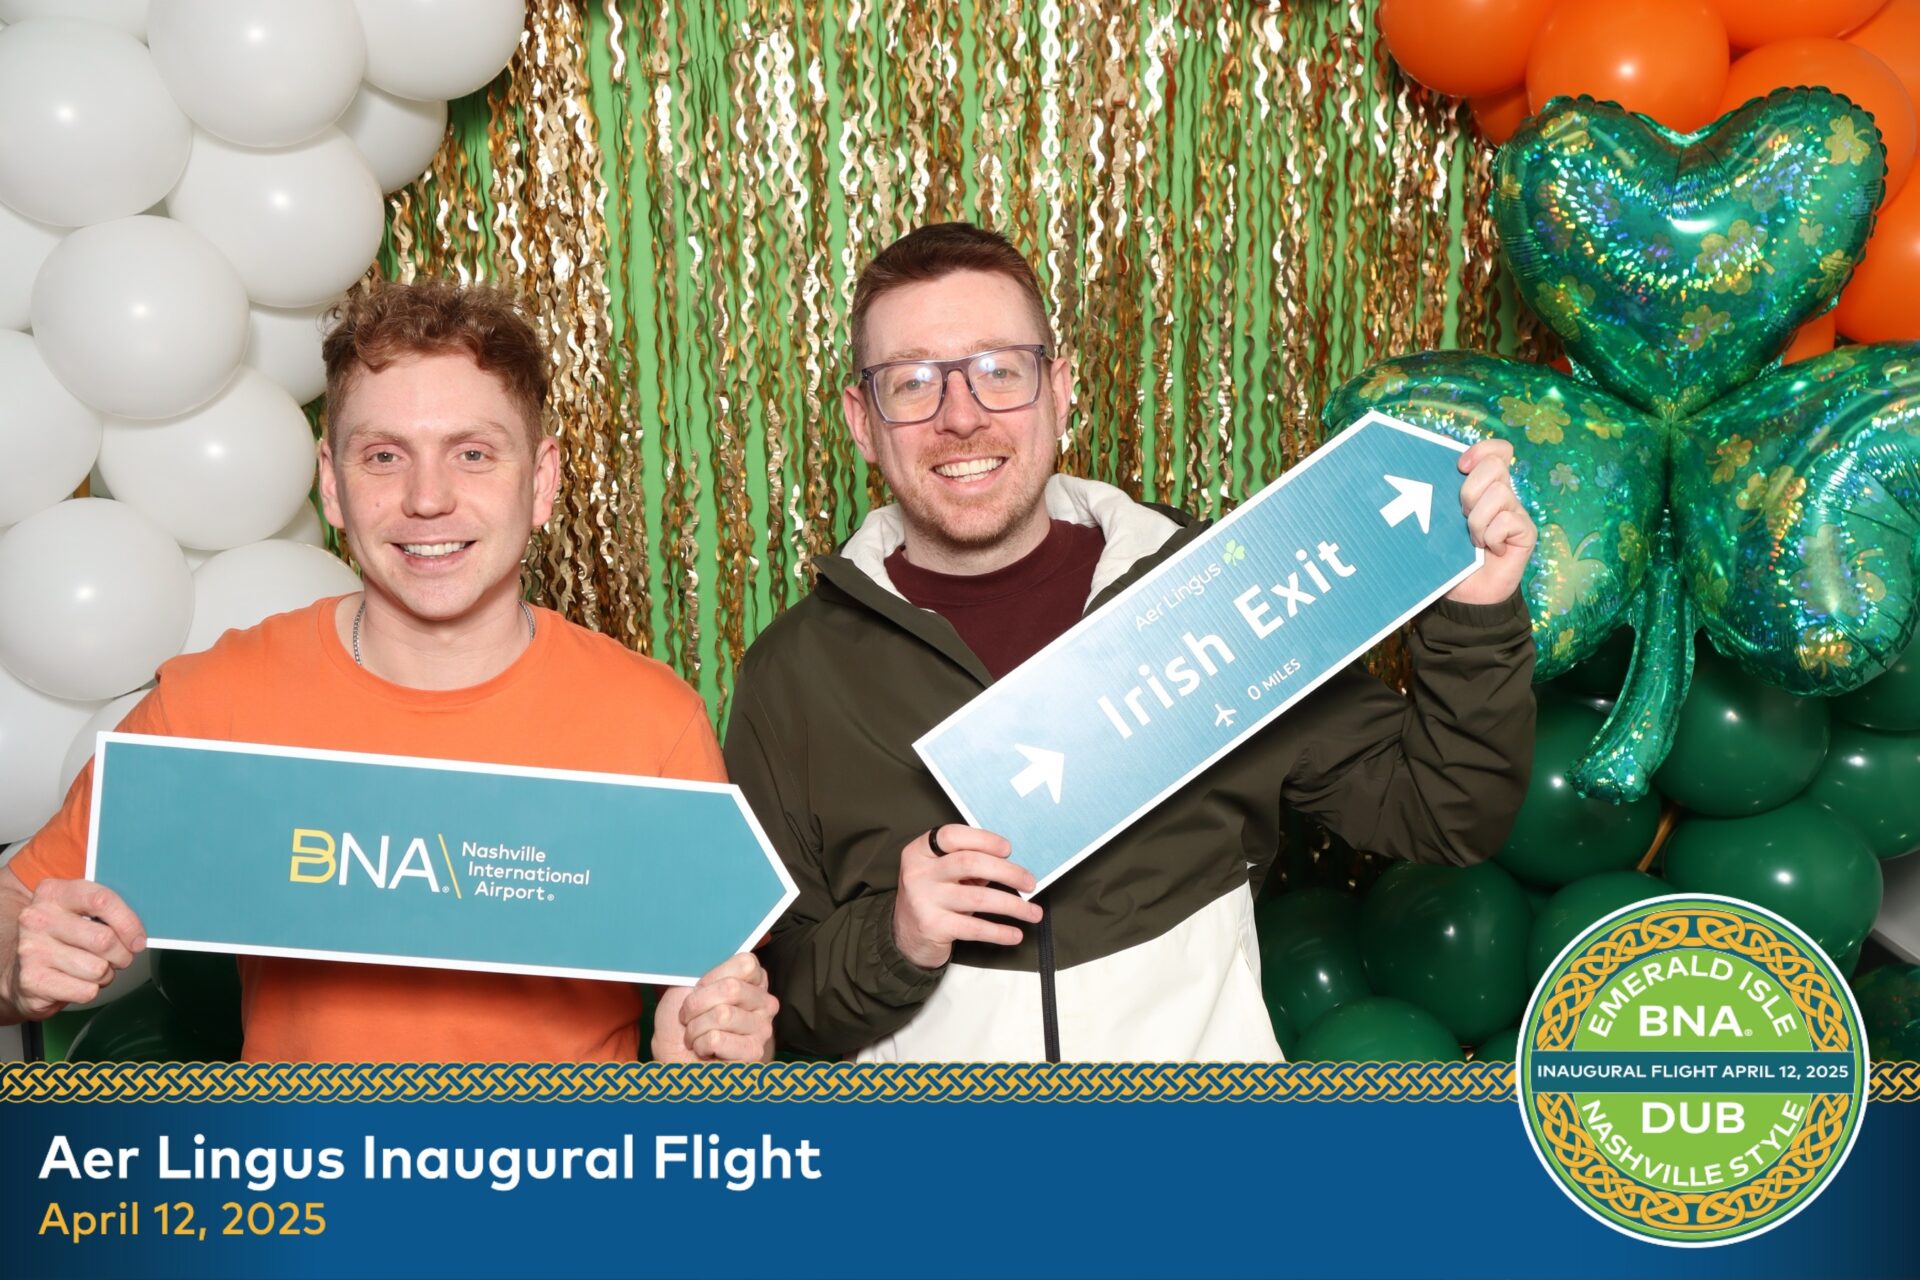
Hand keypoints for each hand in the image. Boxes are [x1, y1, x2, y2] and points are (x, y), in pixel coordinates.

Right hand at [3, 876, 145, 1020]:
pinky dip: (90, 990)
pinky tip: (76, 981)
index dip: (128, 922)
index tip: (138, 939)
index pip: (101, 900)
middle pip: (104, 940)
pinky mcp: (32, 980)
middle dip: (121, 955)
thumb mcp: (80, 912)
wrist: (21, 969)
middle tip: (118, 957)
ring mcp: (32, 949)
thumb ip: (108, 911)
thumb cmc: (62, 938)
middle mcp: (38, 918)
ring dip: (105, 974)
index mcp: (54, 893)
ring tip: (92, 969)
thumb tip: (140, 930)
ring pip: (98, 969)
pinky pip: (85, 990)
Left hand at [650, 953, 777, 1061]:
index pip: (745, 963)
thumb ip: (706, 965)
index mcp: (753, 981)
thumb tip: (710, 943)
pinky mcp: (754, 1053)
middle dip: (697, 1004)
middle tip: (690, 1017)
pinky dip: (700, 1045)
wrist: (672, 1058)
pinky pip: (717, 1038)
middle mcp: (764, 1003)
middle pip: (731, 988)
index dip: (710, 978)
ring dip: (696, 1028)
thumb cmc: (680, 1023)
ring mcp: (763, 1028)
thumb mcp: (687, 984)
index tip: (698, 990)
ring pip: (722, 1015)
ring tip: (697, 1036)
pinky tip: (705, 1051)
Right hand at [892, 825, 1042, 969]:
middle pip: (970, 863)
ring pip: (978, 897)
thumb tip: (1013, 864)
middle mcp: (919, 873)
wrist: (905, 935)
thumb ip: (969, 862)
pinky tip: (1015, 934)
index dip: (984, 839)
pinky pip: (974, 928)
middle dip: (1007, 872)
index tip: (1008, 849)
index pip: (952, 835)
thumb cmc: (934, 896)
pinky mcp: (933, 927)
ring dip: (1012, 905)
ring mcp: (924, 900)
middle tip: (1030, 882)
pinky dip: (999, 931)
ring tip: (1033, 912)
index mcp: (920, 851)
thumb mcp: (943, 873)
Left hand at [1445, 438, 1536, 606]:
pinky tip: (1489, 550)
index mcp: (1483, 486)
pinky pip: (1508, 521)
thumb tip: (1427, 461)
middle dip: (1470, 490)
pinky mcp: (1526, 532)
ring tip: (1473, 539)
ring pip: (1500, 493)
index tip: (1459, 466)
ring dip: (1478, 520)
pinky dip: (1492, 537)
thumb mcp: (1439, 520)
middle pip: (1494, 466)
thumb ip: (1439, 493)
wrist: (1465, 595)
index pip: (1496, 451)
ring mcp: (1516, 513)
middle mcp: (1503, 495)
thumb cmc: (1449, 555)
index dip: (1481, 450)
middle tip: (1462, 515)